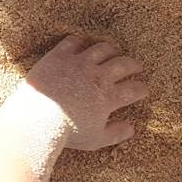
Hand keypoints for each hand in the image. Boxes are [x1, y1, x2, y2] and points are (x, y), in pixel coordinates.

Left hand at [7, 36, 146, 151]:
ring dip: (112, 49)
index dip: (142, 89)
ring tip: (115, 51)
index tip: (144, 89)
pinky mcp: (60, 55)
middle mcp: (98, 76)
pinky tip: (84, 44)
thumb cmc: (66, 132)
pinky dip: (81, 42)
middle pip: (123, 64)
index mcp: (108, 97)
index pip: (133, 89)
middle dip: (134, 65)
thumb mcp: (95, 139)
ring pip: (102, 48)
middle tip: (137, 66)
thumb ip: (115, 133)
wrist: (37, 119)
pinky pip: (74, 42)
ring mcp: (79, 63)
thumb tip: (131, 129)